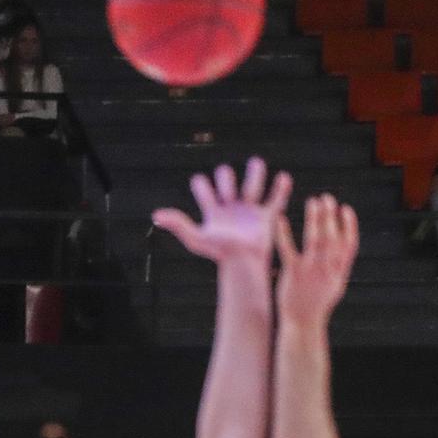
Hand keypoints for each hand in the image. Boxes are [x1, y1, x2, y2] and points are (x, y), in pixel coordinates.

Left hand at [152, 158, 291, 268]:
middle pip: (226, 174)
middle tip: (229, 196)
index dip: (203, 185)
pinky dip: (281, 187)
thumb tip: (155, 215)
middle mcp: (229, 206)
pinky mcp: (267, 216)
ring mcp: (249, 209)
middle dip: (228, 179)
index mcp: (211, 210)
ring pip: (253, 178)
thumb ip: (178, 223)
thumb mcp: (196, 237)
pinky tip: (282, 178)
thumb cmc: (219, 253)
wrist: (244, 263)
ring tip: (251, 193)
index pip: (202, 185)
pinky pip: (276, 197)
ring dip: (254, 175)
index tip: (209, 198)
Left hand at [272, 191, 358, 326]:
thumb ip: (339, 266)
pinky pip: (288, 249)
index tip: (345, 209)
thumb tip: (342, 248)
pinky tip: (281, 219)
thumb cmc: (316, 306)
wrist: (302, 324)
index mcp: (340, 272)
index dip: (349, 225)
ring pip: (316, 239)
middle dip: (330, 216)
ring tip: (313, 202)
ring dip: (315, 218)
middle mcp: (328, 269)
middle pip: (333, 236)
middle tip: (326, 198)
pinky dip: (284, 233)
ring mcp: (311, 271)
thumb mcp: (335, 286)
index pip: (350, 244)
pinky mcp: (293, 274)